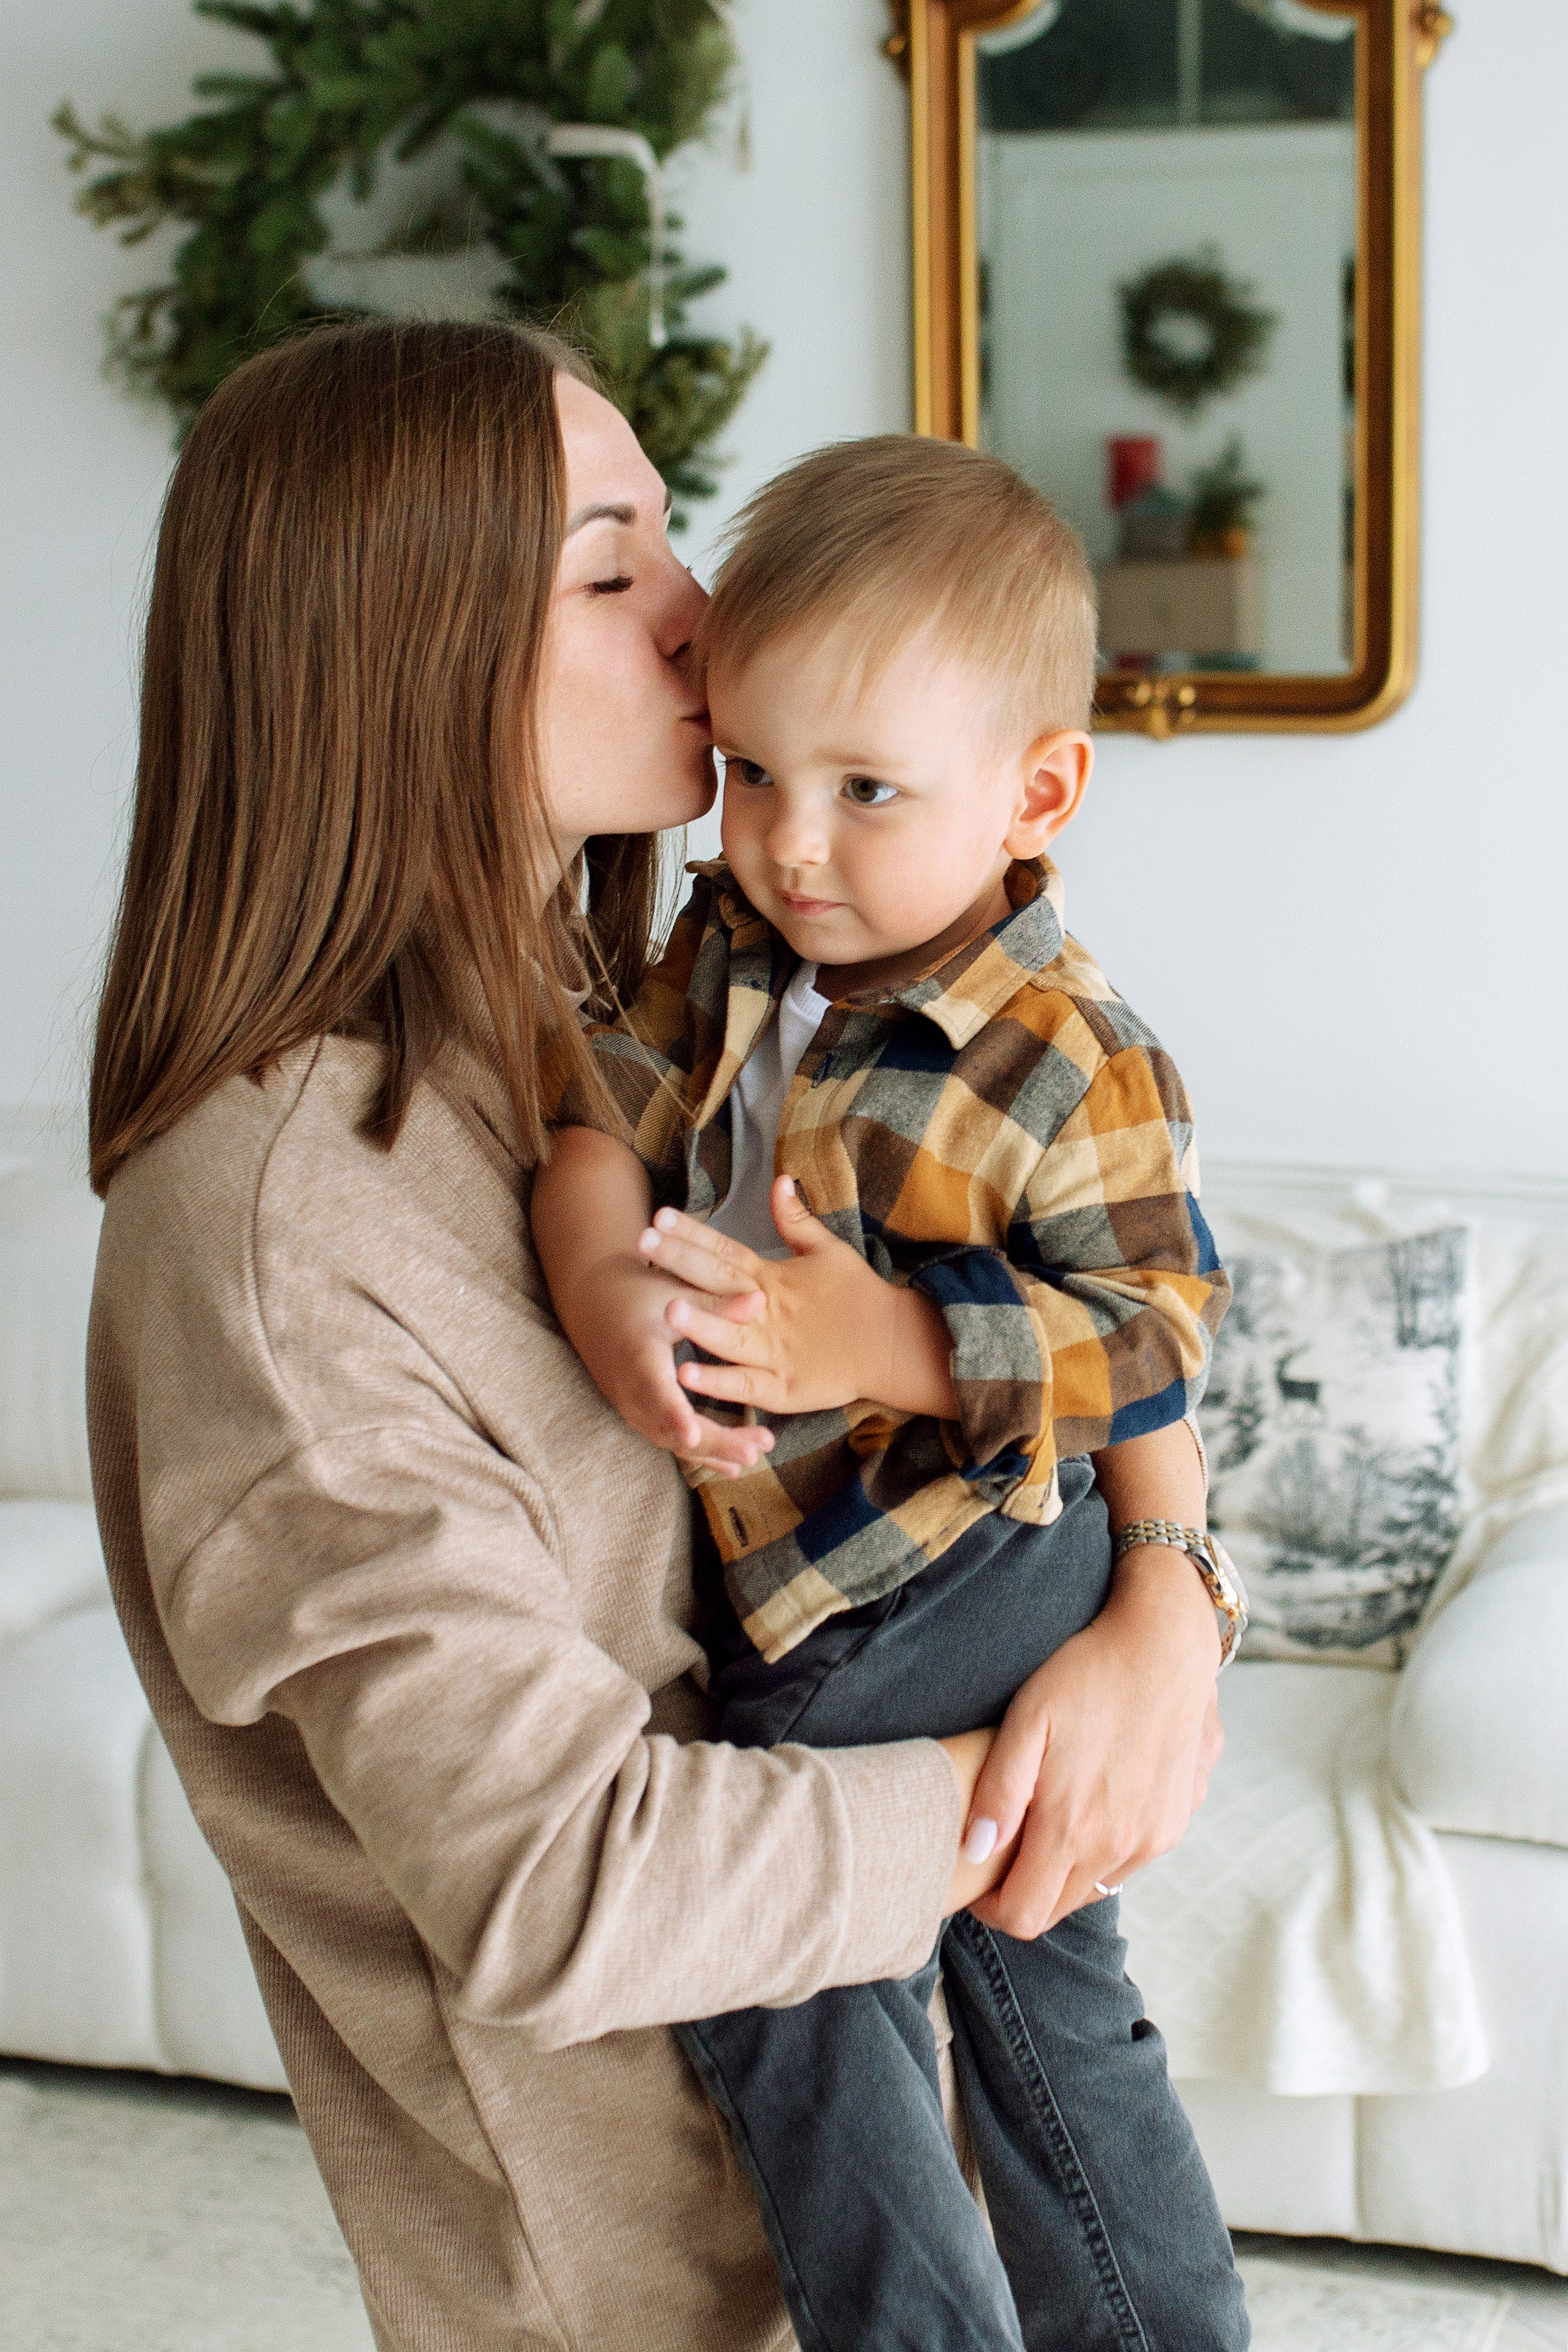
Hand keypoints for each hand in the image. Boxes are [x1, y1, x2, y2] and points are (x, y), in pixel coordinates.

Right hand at [555, 1248, 775, 1477]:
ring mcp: (631, 1406)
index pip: (655, 1390)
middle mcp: (630, 1389)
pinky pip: (669, 1440)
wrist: (592, 1301)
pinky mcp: (638, 1414)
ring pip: (672, 1440)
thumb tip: (760, 1300)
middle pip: (670, 1427)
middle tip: (754, 1451)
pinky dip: (700, 1453)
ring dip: (713, 1451)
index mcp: (639, 1355)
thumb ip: (718, 1305)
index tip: (691, 1434)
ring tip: (755, 1455)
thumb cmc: (637, 1293)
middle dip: (712, 1443)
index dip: (673, 1414)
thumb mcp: (676, 1295)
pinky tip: (733, 1467)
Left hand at [637, 1177, 957, 1419]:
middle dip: (681, 1264)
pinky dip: (717, 1382)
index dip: (693, 1233)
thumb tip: (780, 1179)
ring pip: (729, 1337)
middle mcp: (767, 1312)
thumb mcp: (827, 1250)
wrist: (891, 1344)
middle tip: (644, 1243)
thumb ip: (796, 1220)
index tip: (659, 1215)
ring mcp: (773, 1351)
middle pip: (720, 1284)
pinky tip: (685, 1375)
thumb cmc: (855, 1294)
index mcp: (772, 1278)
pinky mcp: (782, 1387)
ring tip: (664, 1310)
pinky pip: (744, 1385)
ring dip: (699, 1324)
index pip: (726, 1250)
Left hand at [957, 1545, 1223, 1935]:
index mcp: (1074, 1828)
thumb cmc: (1089, 1673)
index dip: (993, 1907)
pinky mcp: (1177, 1821)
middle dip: (1026, 1888)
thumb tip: (974, 1852)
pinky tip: (1097, 1793)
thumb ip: (999, 1793)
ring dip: (1067, 1866)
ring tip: (1053, 1811)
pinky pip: (1130, 1858)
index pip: (1024, 1916)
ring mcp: (1155, 1838)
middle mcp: (1119, 1847)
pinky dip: (1106, 1844)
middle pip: (1058, 1908)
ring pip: (1095, 1885)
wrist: (1169, 1644)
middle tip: (1009, 1840)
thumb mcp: (1029, 1718)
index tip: (979, 1875)